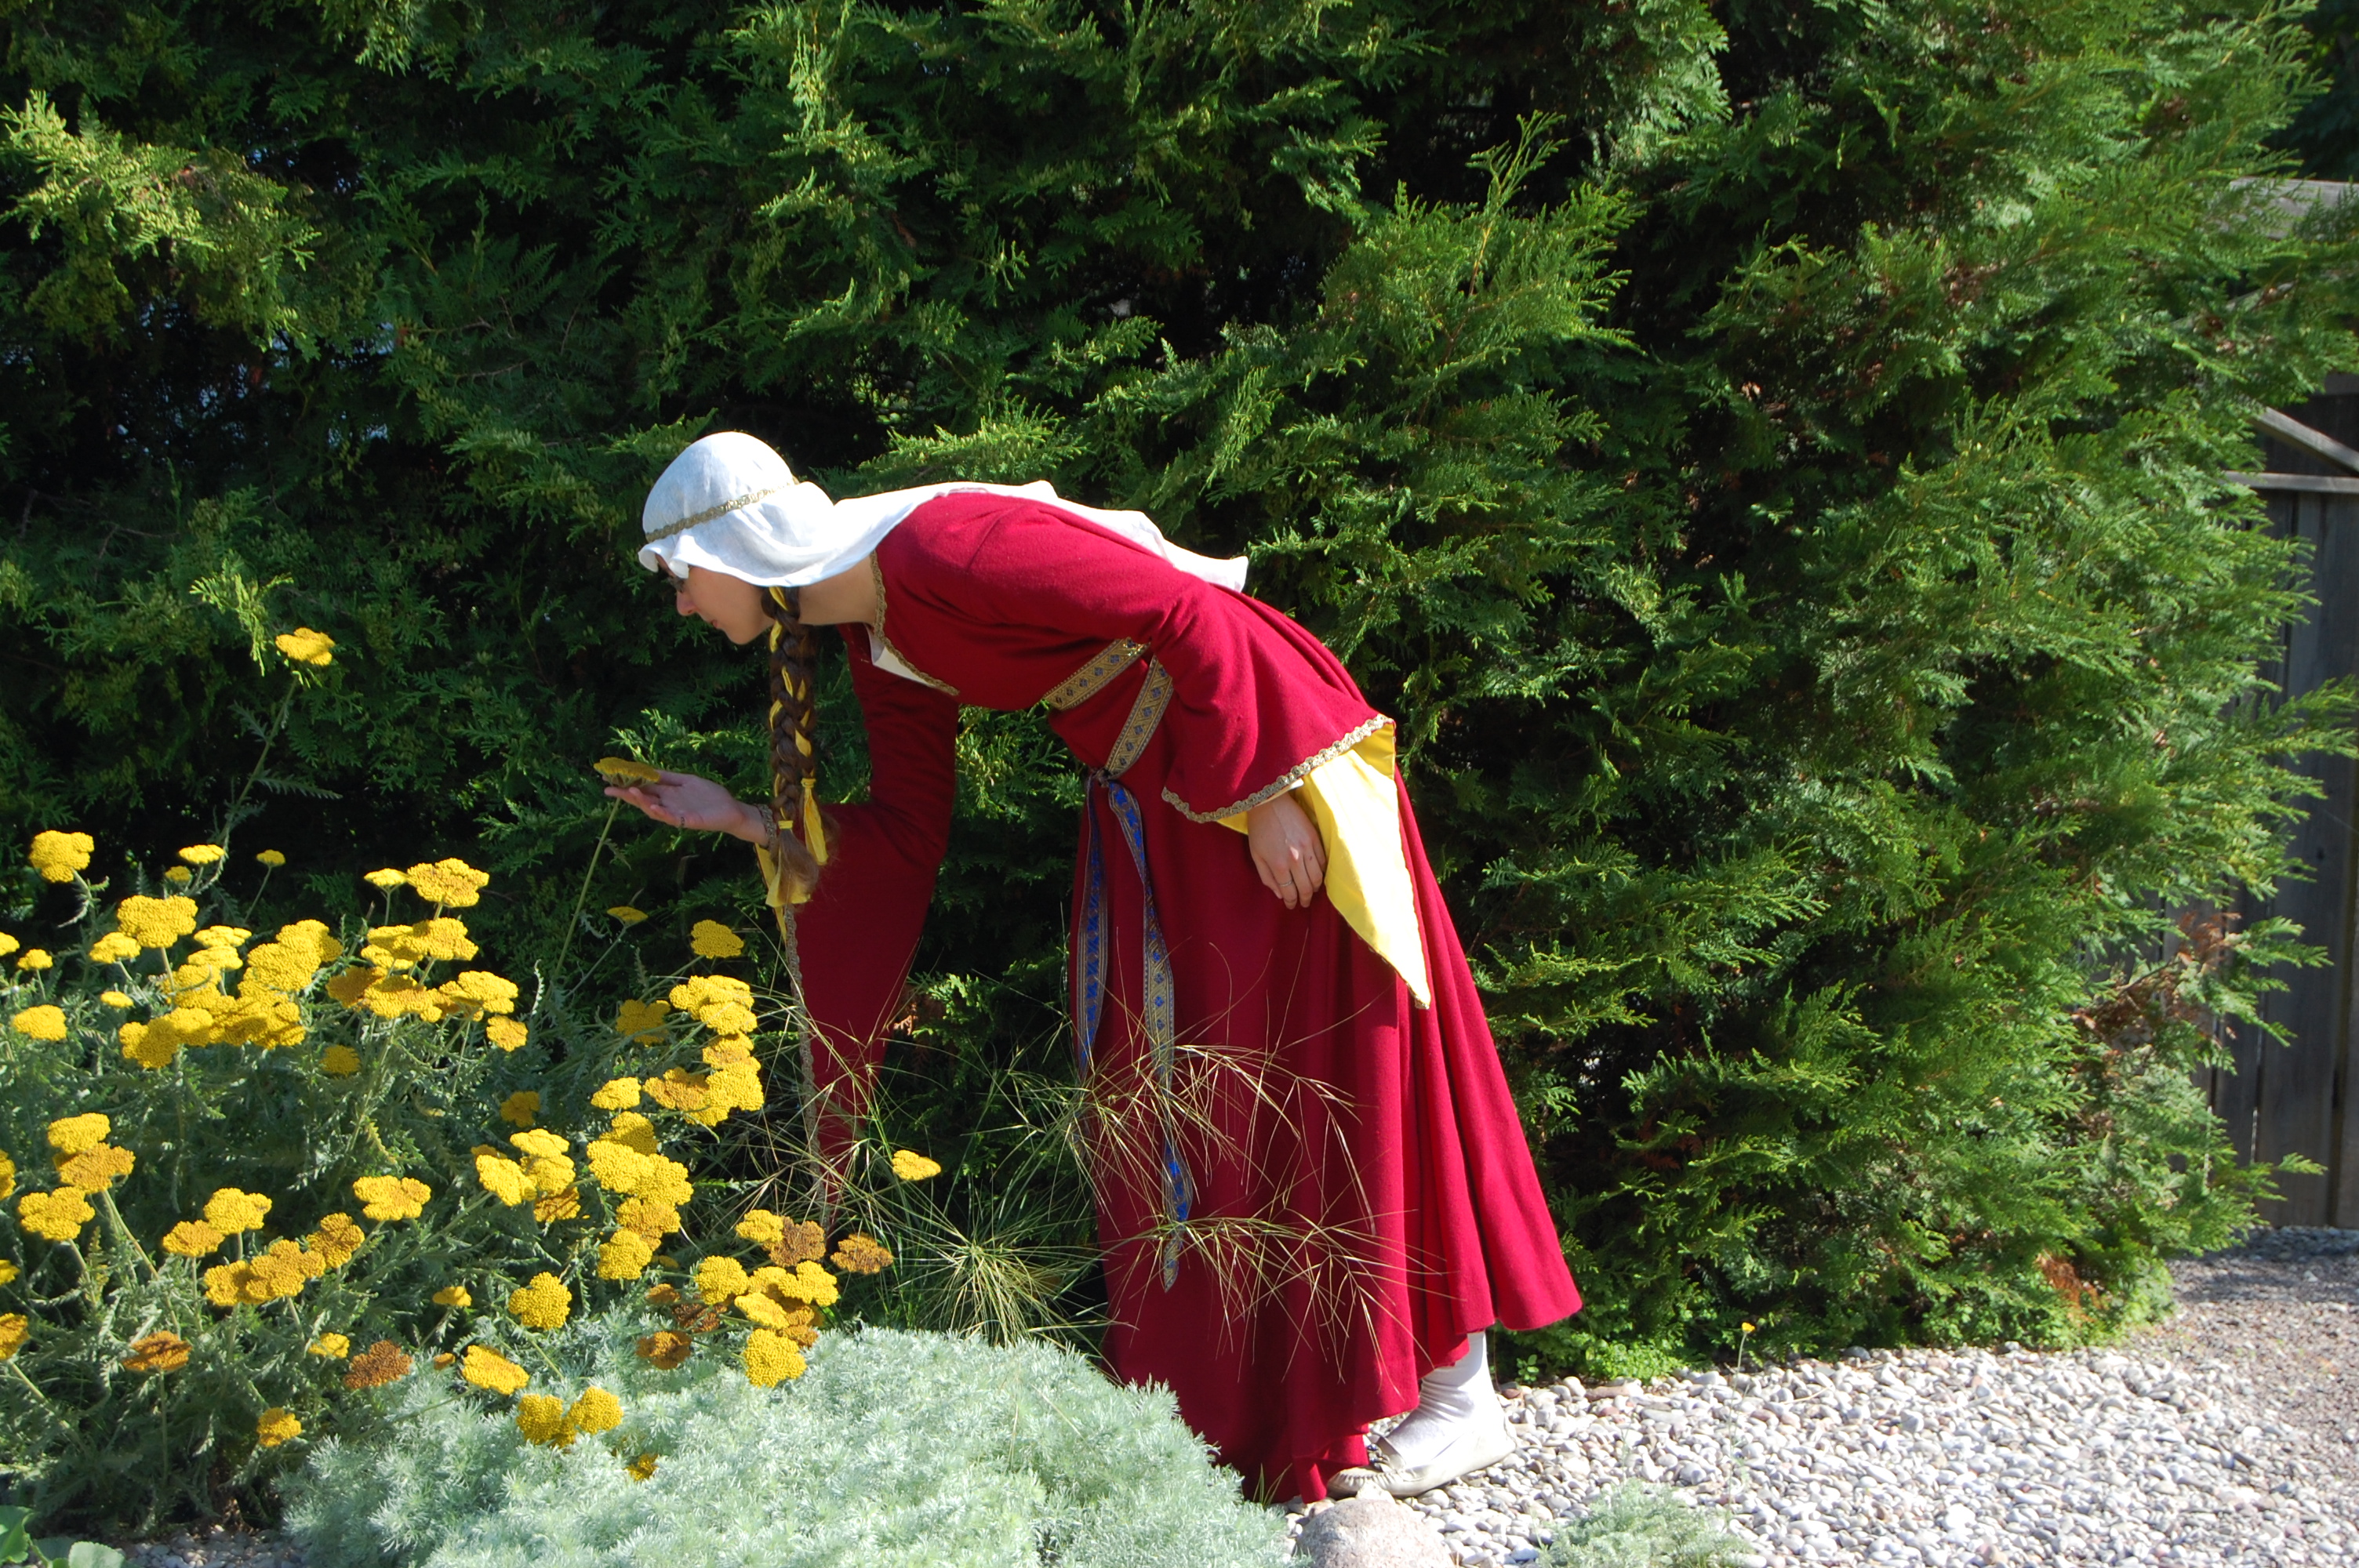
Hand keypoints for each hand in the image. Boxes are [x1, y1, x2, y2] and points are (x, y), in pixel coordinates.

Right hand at [605, 771, 767, 844]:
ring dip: (641, 802)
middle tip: (608, 788)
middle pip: (643, 800)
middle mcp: (668, 805)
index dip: (627, 783)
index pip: (643, 789)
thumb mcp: (686, 781)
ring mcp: (677, 814)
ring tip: (629, 792)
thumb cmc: (709, 796)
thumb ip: (668, 777)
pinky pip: (672, 818)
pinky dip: (662, 813)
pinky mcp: (689, 821)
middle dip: (626, 794)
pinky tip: (653, 806)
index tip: (609, 778)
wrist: (730, 809)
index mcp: (667, 794)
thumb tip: (647, 769)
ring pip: (654, 810)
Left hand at [1246, 792, 1325, 909]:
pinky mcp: (1315, 838)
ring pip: (1317, 877)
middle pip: (1306, 888)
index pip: (1290, 892)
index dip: (1292, 902)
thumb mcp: (1256, 855)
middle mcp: (1295, 859)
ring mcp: (1307, 848)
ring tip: (1311, 891)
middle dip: (1305, 899)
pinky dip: (1321, 871)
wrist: (1270, 802)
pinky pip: (1323, 861)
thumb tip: (1279, 894)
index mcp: (1278, 865)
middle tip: (1304, 903)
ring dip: (1315, 888)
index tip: (1292, 906)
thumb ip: (1267, 877)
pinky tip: (1316, 874)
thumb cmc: (1259, 829)